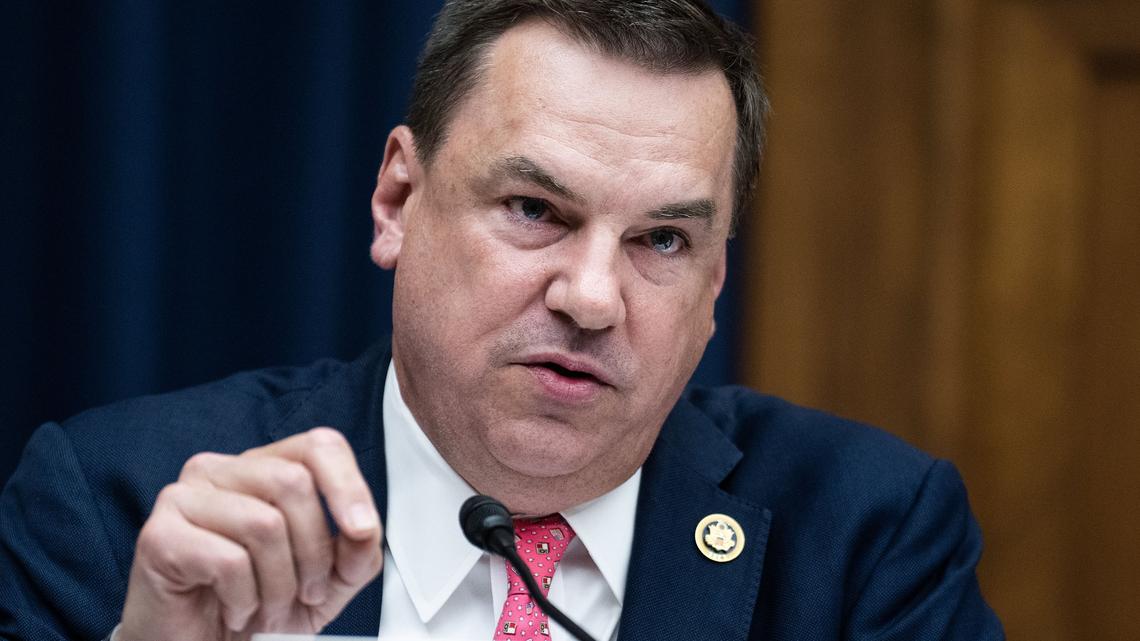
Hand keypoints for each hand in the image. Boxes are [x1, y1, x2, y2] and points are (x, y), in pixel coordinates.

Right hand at [117, 427, 382, 640]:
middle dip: (313, 551)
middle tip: (305, 592)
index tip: (361, 529)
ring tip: (267, 607)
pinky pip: (228, 560)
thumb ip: (356, 550)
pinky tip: (235, 609)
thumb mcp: (328, 579)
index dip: (348, 485)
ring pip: (264, 523)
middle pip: (294, 482)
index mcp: (262, 468)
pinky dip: (245, 599)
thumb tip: (363, 529)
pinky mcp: (159, 535)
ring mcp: (183, 497)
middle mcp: (220, 471)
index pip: (318, 445)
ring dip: (279, 584)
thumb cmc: (259, 606)